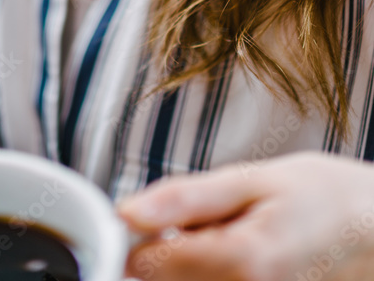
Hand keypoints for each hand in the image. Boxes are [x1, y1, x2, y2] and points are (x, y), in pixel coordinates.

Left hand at [115, 152, 373, 280]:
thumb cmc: (324, 199)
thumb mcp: (253, 179)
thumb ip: (185, 198)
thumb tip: (126, 213)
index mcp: (241, 263)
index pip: (147, 265)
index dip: (144, 234)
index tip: (161, 215)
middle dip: (173, 251)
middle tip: (212, 223)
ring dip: (196, 268)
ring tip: (234, 240)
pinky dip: (216, 277)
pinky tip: (243, 261)